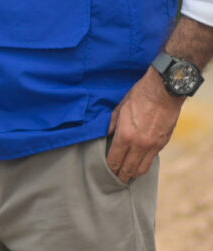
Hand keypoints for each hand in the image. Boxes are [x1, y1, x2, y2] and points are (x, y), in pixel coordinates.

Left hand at [106, 67, 184, 181]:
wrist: (164, 91)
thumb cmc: (139, 96)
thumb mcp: (119, 109)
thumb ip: (112, 126)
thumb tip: (107, 138)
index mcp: (125, 135)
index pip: (115, 159)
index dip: (109, 168)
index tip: (105, 171)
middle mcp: (140, 144)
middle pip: (128, 168)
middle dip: (120, 175)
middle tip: (114, 178)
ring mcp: (153, 145)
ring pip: (142, 168)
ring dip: (133, 174)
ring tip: (126, 176)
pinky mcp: (162, 143)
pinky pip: (152, 160)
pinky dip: (144, 164)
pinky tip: (138, 164)